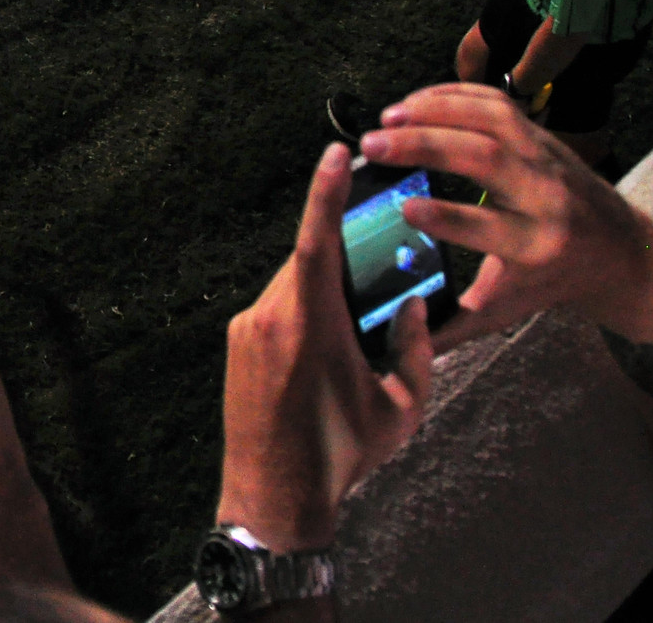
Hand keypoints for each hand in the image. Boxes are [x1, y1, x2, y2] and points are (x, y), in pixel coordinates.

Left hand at [218, 144, 432, 551]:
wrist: (273, 497)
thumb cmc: (340, 455)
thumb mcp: (401, 406)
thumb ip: (416, 347)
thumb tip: (416, 304)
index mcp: (310, 325)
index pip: (317, 241)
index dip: (326, 193)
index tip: (335, 154)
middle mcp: (269, 317)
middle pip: (310, 262)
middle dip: (345, 261)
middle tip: (380, 271)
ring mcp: (246, 328)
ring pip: (293, 284)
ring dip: (326, 292)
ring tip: (354, 330)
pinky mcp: (237, 342)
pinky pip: (277, 308)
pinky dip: (306, 312)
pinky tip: (326, 350)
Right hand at [362, 83, 651, 351]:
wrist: (619, 253)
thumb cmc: (550, 283)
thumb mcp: (506, 310)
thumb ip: (452, 325)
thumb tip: (388, 344)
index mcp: (537, 248)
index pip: (490, 227)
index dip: (447, 216)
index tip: (404, 207)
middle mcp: (546, 197)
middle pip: (486, 158)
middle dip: (426, 146)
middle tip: (374, 144)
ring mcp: (547, 160)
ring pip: (493, 120)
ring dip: (436, 110)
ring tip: (388, 116)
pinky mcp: (543, 136)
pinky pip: (499, 103)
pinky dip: (453, 94)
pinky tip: (414, 101)